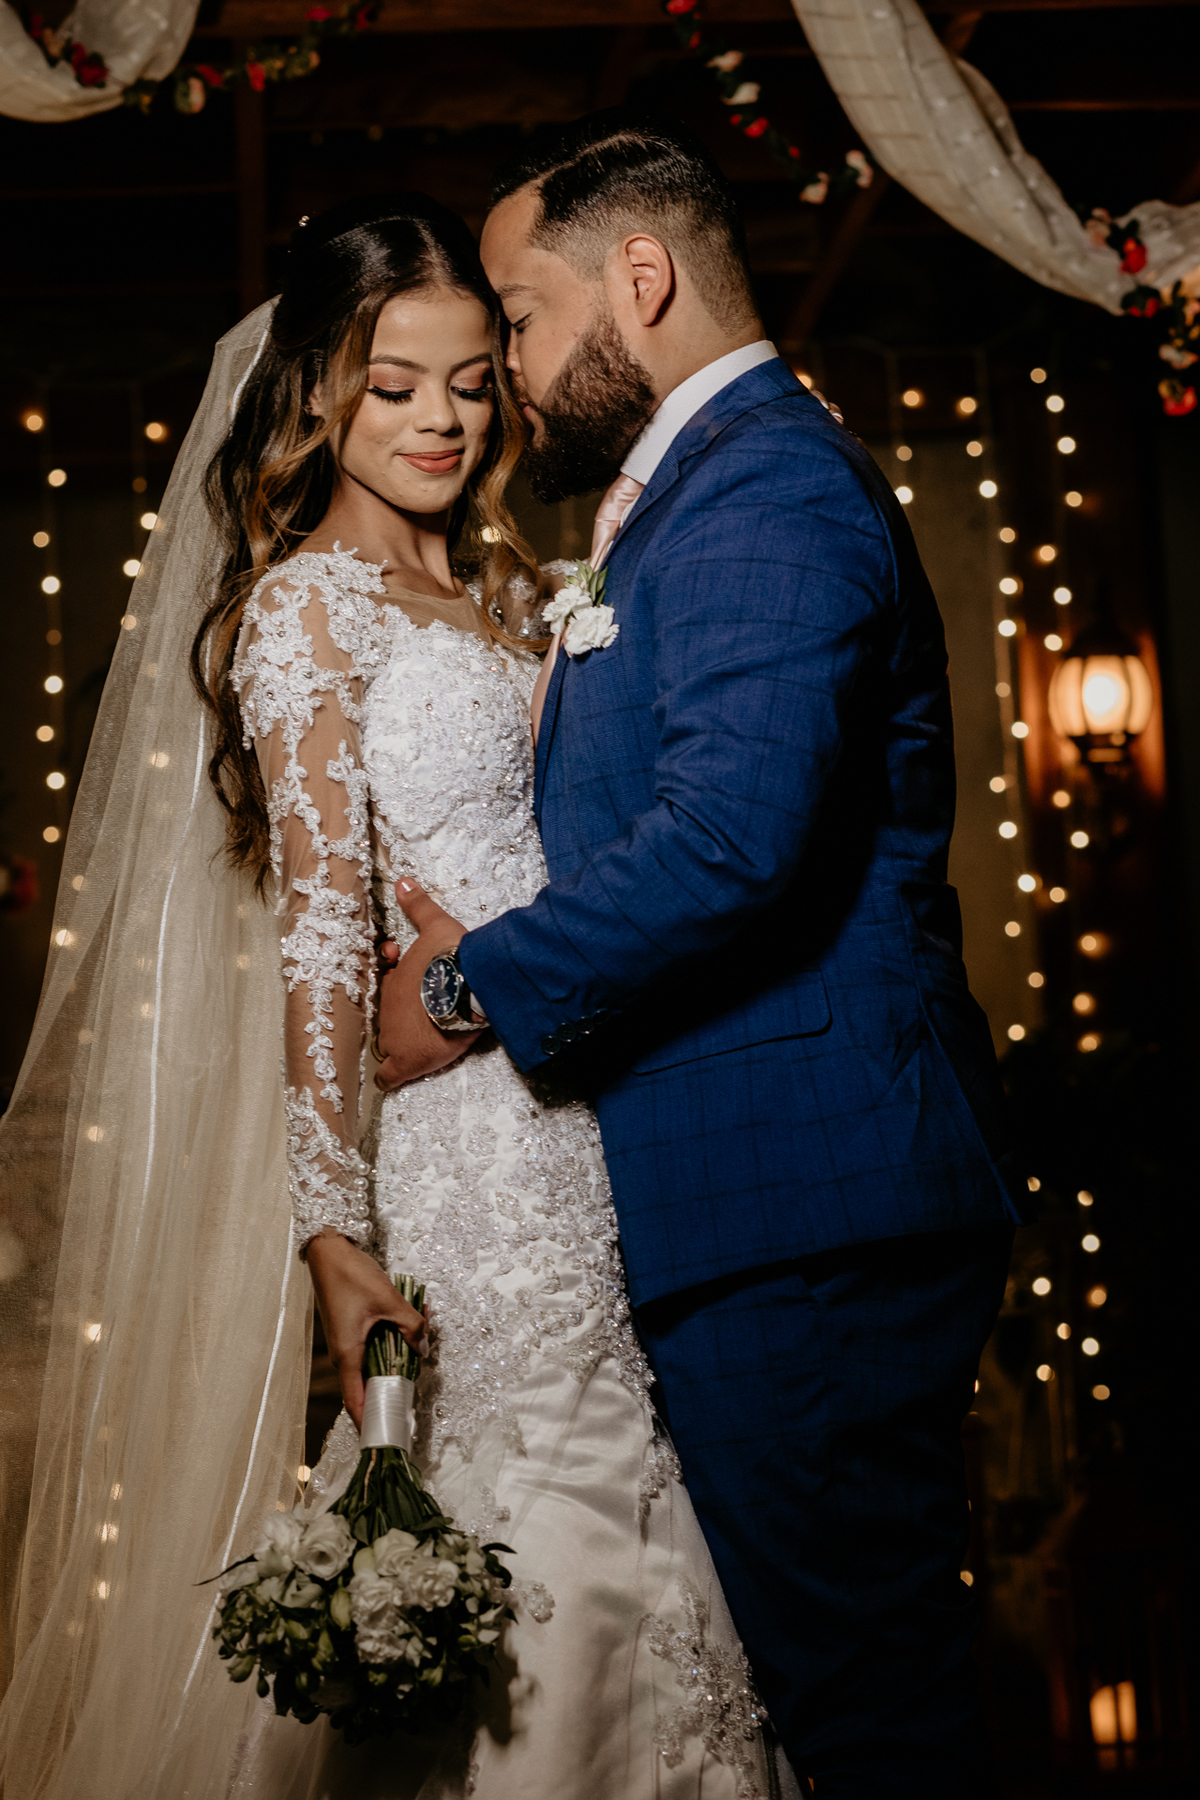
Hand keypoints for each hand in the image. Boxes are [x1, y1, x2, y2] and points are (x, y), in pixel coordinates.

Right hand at [305, 1232, 427, 1429]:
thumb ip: (410, 1326)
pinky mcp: (350, 1330)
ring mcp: (346, 1342)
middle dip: (394, 1385)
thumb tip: (424, 1349)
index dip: (369, 1421)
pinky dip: (390, 1341)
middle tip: (418, 1387)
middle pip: (369, 1383)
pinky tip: (410, 1324)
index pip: (356, 1400)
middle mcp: (343, 1353)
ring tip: (421, 1338)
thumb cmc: (352, 1276)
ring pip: (374, 1362)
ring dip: (396, 1357)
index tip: (383, 1438)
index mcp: (347, 1354)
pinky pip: (372, 1347)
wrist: (328, 1251)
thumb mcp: (389, 1300)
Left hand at [374, 879, 481, 1092]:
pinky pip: (389, 1075)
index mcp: (393, 982)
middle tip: (419, 1012)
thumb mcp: (434, 925)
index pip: (387, 989)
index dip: (396, 985)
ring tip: (415, 1041)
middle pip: (387, 1018)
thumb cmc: (450, 957)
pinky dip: (389, 1077)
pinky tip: (388, 1080)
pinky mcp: (410, 1060)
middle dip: (398, 1017)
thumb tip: (403, 881)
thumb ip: (418, 906)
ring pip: (388, 1045)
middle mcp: (388, 1010)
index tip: (406, 980)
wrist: (466, 985)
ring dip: (398, 1043)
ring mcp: (396, 1037)